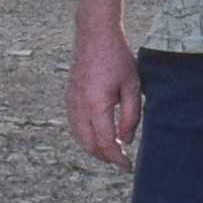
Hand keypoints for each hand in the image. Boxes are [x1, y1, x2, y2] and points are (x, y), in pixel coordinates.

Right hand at [67, 25, 141, 169]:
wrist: (95, 35)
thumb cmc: (117, 58)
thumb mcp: (132, 86)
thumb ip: (131, 116)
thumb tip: (126, 139)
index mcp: (97, 105)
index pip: (106, 143)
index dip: (117, 159)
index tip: (127, 166)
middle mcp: (80, 106)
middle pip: (89, 144)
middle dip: (105, 157)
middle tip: (121, 160)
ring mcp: (72, 101)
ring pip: (79, 136)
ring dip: (93, 148)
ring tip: (110, 151)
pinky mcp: (70, 96)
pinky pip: (74, 124)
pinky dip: (84, 136)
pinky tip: (96, 135)